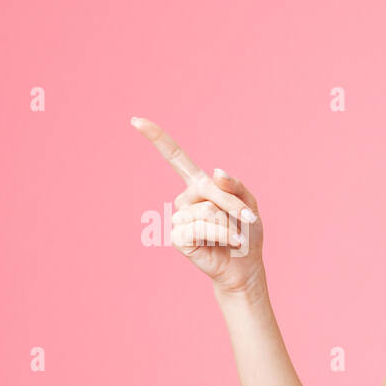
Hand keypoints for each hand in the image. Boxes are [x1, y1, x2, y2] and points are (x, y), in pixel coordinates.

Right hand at [131, 116, 265, 297]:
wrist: (246, 264)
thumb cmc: (246, 232)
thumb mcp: (249, 203)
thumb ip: (234, 186)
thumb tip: (215, 172)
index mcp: (199, 186)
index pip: (176, 158)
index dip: (157, 138)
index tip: (136, 120)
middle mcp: (185, 199)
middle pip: (208, 189)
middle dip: (233, 205)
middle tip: (247, 219)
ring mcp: (179, 218)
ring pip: (208, 211)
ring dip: (229, 225)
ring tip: (232, 237)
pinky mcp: (178, 237)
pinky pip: (202, 228)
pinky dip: (222, 235)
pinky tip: (226, 244)